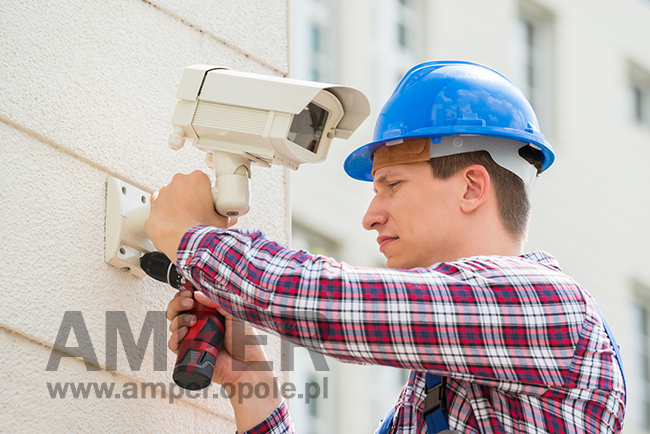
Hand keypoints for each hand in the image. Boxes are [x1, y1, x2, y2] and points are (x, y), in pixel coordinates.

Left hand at [146, 171, 236, 262]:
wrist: (182, 242)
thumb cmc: (200, 228)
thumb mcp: (222, 220)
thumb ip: (226, 215)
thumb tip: (229, 217)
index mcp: (197, 179)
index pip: (205, 181)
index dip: (208, 194)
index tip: (210, 203)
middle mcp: (179, 182)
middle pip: (188, 186)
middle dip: (192, 197)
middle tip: (199, 212)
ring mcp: (164, 192)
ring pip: (173, 194)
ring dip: (178, 203)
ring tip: (186, 219)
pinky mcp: (154, 205)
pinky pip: (159, 205)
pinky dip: (165, 212)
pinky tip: (173, 222)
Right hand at [167, 289, 281, 430]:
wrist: (247, 366)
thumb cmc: (246, 341)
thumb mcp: (235, 314)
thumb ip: (218, 301)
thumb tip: (198, 293)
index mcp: (211, 312)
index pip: (191, 298)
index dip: (185, 292)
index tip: (187, 288)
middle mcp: (200, 323)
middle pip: (178, 310)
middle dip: (178, 303)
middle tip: (187, 301)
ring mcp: (193, 338)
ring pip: (174, 324)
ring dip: (178, 318)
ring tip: (191, 320)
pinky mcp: (189, 353)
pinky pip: (174, 344)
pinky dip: (174, 336)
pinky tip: (183, 333)